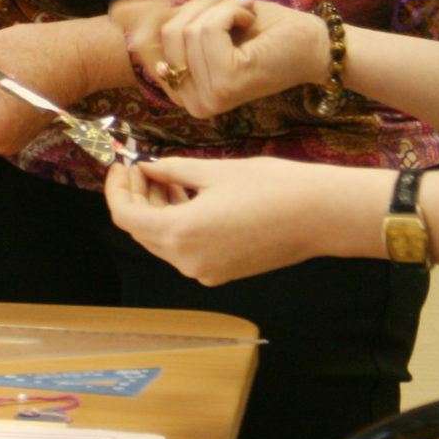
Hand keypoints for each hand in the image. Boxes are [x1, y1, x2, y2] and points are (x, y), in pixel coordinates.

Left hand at [102, 156, 385, 285]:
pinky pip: (186, 250)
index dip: (117, 189)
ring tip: (169, 178)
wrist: (320, 215)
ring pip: (163, 242)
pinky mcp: (221, 273)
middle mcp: (186, 261)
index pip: (126, 216)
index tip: (122, 165)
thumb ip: (172, 170)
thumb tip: (147, 167)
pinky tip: (190, 198)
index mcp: (180, 232)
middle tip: (144, 166)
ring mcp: (204, 272)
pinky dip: (179, 225)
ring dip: (158, 211)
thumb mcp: (214, 170)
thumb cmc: (272, 186)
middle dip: (137, 198)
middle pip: (142, 231)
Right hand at [111, 0, 329, 117]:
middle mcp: (189, 103)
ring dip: (219, 6)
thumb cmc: (262, 29)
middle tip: (233, 5)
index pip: (146, 41)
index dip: (170, 9)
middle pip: (165, 32)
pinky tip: (250, 23)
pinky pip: (207, 30)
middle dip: (199, 5)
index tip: (207, 4)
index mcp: (181, 91)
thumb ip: (162, 18)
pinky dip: (230, 12)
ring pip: (187, 28)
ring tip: (244, 15)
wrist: (309, 41)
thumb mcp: (202, 18)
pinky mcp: (224, 85)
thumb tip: (115, 12)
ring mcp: (206, 99)